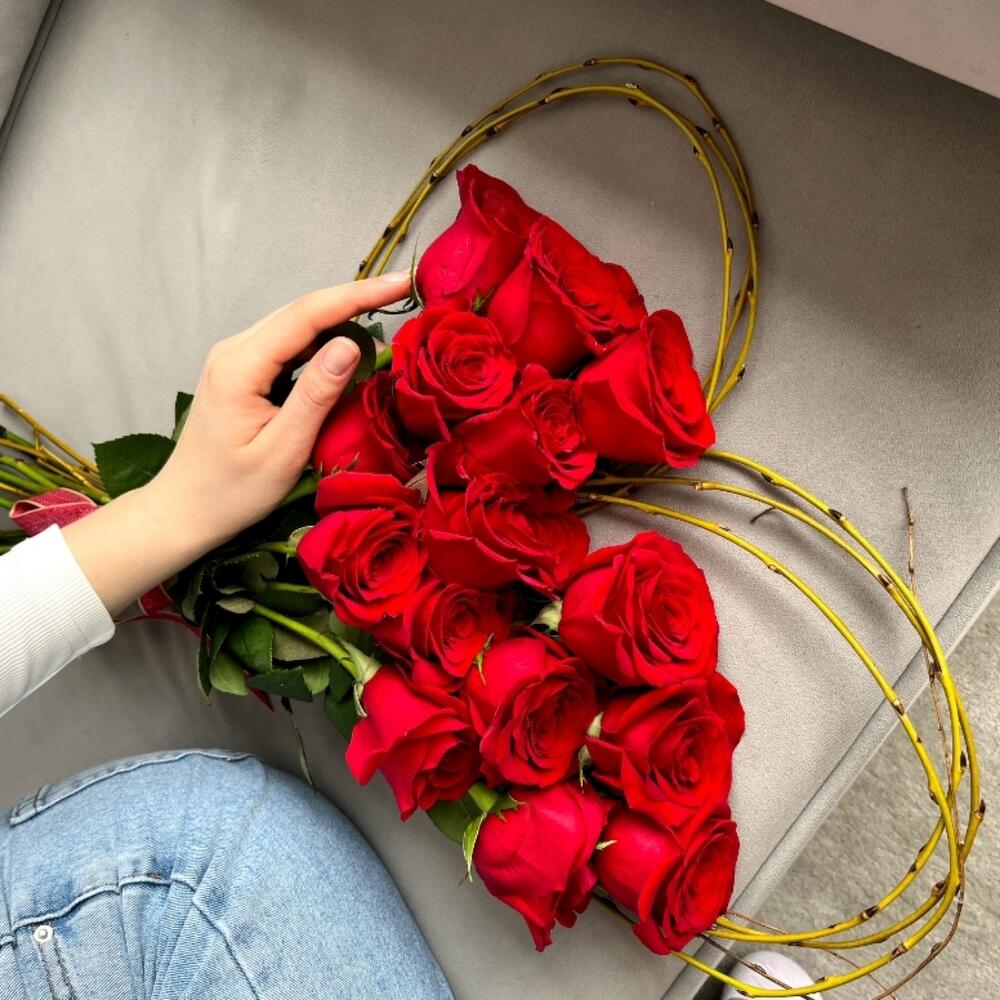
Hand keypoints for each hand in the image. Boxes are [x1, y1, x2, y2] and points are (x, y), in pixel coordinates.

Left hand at [63, 273, 411, 614]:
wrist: (184, 511)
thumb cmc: (232, 492)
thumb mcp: (283, 451)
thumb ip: (316, 395)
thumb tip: (351, 344)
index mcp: (240, 366)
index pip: (307, 315)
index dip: (357, 295)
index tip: (400, 284)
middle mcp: (234, 350)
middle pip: (302, 311)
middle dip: (355, 298)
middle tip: (403, 292)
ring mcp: (236, 357)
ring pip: (297, 324)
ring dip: (342, 318)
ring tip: (386, 315)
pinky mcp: (243, 370)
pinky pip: (290, 344)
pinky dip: (324, 341)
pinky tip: (351, 348)